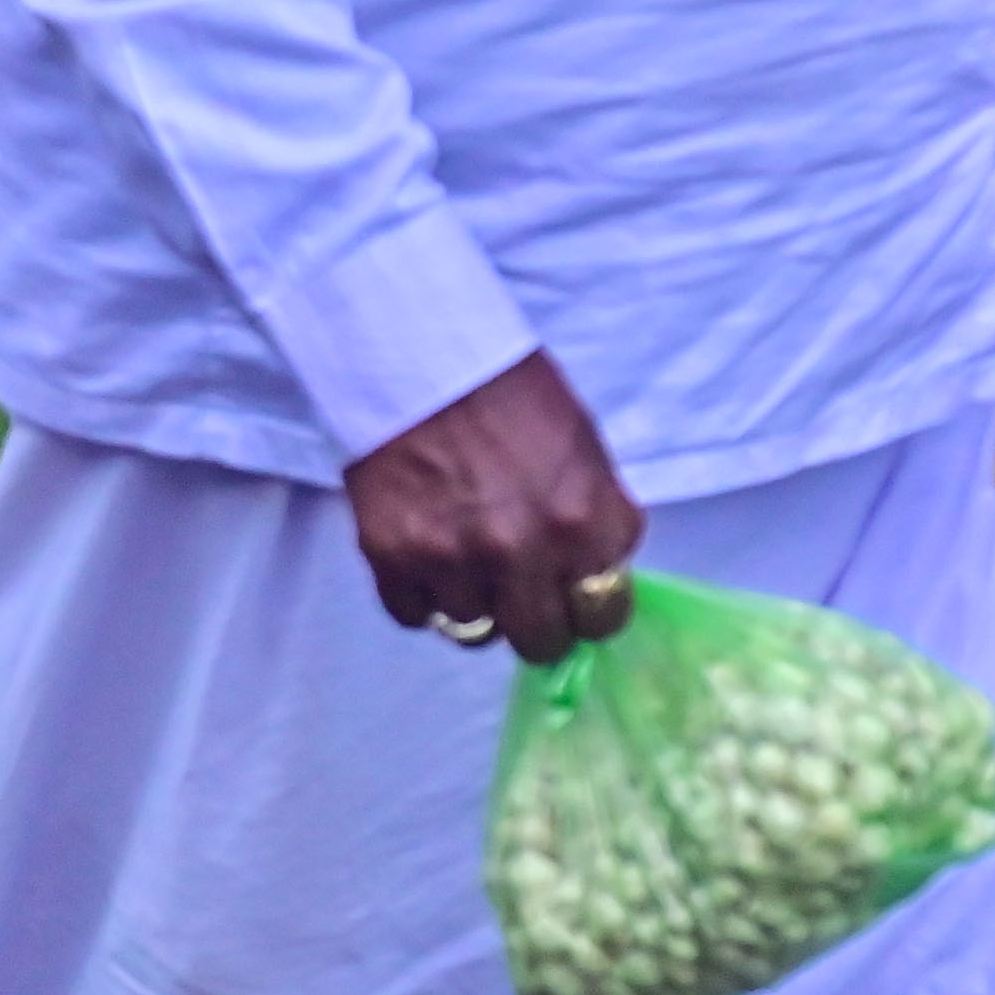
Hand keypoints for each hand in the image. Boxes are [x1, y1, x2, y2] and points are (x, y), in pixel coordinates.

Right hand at [346, 352, 646, 663]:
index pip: (603, 615)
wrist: (417, 353)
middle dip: (537, 621)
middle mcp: (518, 551)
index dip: (590, 607)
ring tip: (464, 555)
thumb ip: (598, 517)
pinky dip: (422, 594)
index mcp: (579, 519)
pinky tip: (426, 554)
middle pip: (538, 641)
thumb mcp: (583, 446)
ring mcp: (450, 560)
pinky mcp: (391, 558)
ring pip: (472, 630)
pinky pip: (414, 615)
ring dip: (474, 600)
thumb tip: (602, 571)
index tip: (576, 597)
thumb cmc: (510, 392)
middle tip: (523, 593)